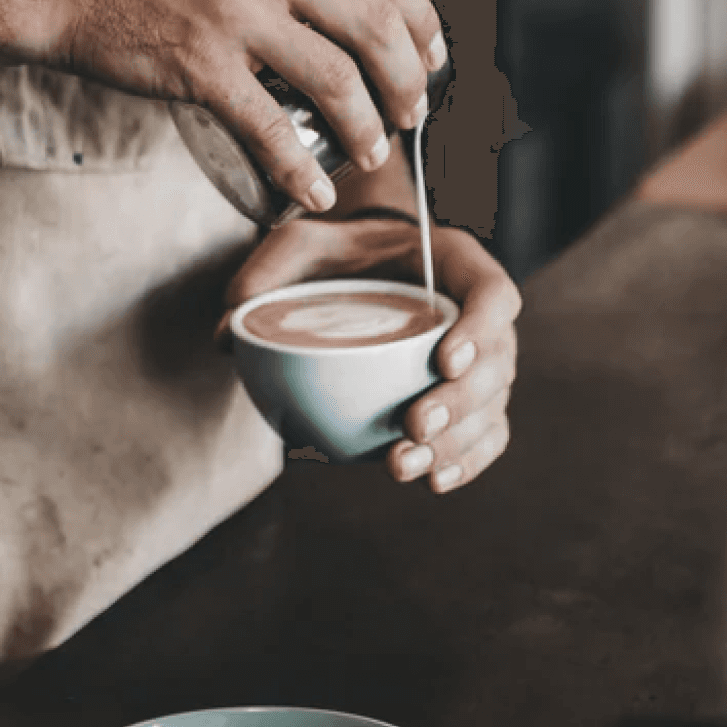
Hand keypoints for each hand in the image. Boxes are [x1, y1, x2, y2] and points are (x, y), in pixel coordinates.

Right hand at [0, 0, 445, 213]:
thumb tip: (355, 6)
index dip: (424, 21)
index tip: (430, 57)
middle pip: (378, 27)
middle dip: (407, 82)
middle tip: (408, 114)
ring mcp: (235, 9)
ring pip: (338, 79)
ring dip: (366, 128)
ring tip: (368, 152)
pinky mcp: (200, 63)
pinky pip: (271, 128)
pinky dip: (301, 169)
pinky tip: (313, 189)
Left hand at [222, 213, 520, 492]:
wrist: (361, 268)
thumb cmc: (337, 252)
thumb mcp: (299, 244)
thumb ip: (264, 275)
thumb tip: (228, 336)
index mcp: (455, 263)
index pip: (494, 292)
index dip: (481, 329)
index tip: (444, 360)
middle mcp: (478, 313)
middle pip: (498, 361)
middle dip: (462, 402)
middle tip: (414, 425)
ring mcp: (480, 360)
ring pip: (492, 406)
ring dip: (457, 442)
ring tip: (403, 465)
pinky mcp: (468, 399)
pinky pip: (486, 434)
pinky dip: (467, 461)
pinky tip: (433, 481)